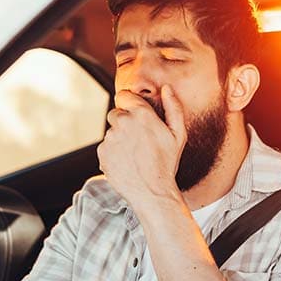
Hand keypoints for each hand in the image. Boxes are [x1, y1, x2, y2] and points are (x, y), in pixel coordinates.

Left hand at [97, 85, 186, 209]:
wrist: (153, 192)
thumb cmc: (167, 163)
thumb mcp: (178, 134)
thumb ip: (174, 107)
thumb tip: (167, 88)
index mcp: (142, 114)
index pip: (124, 96)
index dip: (129, 104)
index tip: (135, 114)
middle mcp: (123, 122)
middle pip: (116, 113)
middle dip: (124, 123)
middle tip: (138, 140)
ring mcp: (110, 138)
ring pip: (111, 132)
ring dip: (119, 139)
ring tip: (134, 155)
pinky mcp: (102, 152)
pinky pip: (106, 147)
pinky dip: (113, 153)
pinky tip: (127, 162)